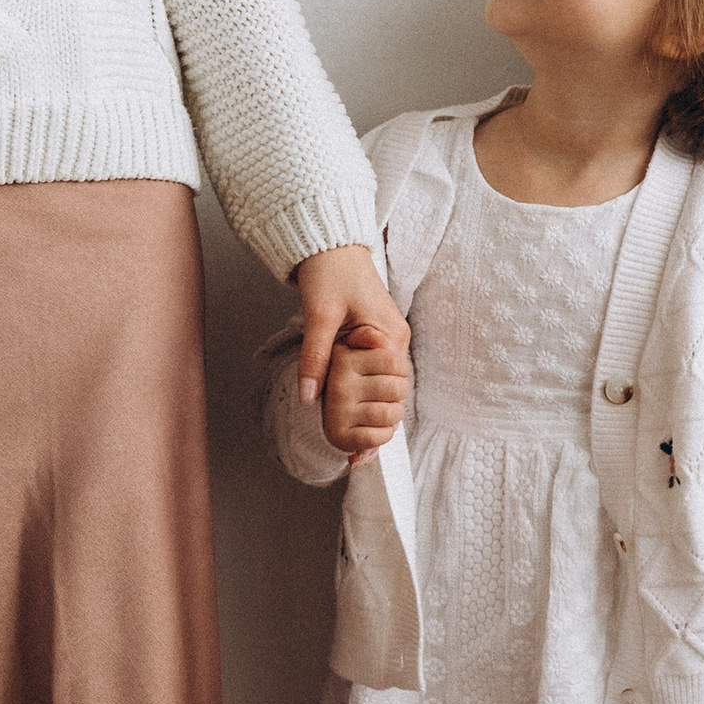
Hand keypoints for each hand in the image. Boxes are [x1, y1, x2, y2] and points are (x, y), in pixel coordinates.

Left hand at [293, 243, 408, 463]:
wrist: (331, 246)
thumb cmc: (328, 273)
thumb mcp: (317, 316)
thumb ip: (314, 358)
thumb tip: (308, 398)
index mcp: (388, 336)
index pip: (390, 388)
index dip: (377, 420)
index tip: (359, 448)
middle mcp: (395, 342)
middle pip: (393, 394)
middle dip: (377, 424)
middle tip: (356, 457)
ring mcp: (389, 342)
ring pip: (388, 389)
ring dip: (374, 416)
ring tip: (357, 452)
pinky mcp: (378, 341)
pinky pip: (378, 377)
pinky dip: (369, 399)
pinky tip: (358, 422)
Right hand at [323, 337, 410, 458]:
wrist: (332, 404)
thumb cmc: (352, 364)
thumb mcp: (358, 338)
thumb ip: (366, 335)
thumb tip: (377, 338)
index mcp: (342, 357)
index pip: (393, 362)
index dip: (400, 368)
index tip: (388, 370)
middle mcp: (336, 382)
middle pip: (396, 389)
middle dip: (400, 392)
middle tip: (387, 393)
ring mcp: (336, 409)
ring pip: (390, 414)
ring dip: (395, 414)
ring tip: (384, 408)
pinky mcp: (337, 433)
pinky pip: (376, 438)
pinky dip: (384, 435)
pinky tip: (377, 427)